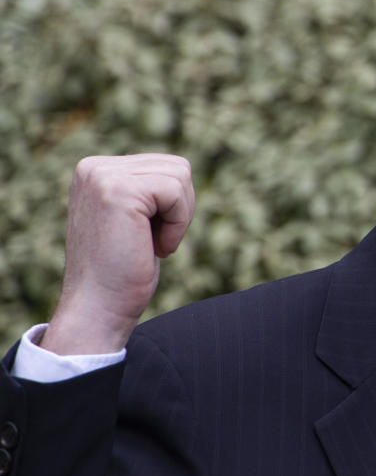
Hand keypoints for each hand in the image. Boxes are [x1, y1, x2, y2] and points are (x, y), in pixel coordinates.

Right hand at [40, 154, 194, 354]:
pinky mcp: (117, 190)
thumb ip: (146, 189)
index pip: (166, 165)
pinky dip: (177, 225)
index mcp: (96, 170)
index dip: (173, 206)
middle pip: (177, 167)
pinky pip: (176, 192)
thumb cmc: (122, 272)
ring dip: (178, 219)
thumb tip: (178, 167)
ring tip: (150, 244)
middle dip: (179, 210)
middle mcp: (94, 167)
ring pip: (180, 176)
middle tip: (151, 243)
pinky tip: (155, 248)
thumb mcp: (134, 219)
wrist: (98, 310)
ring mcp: (102, 176)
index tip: (146, 236)